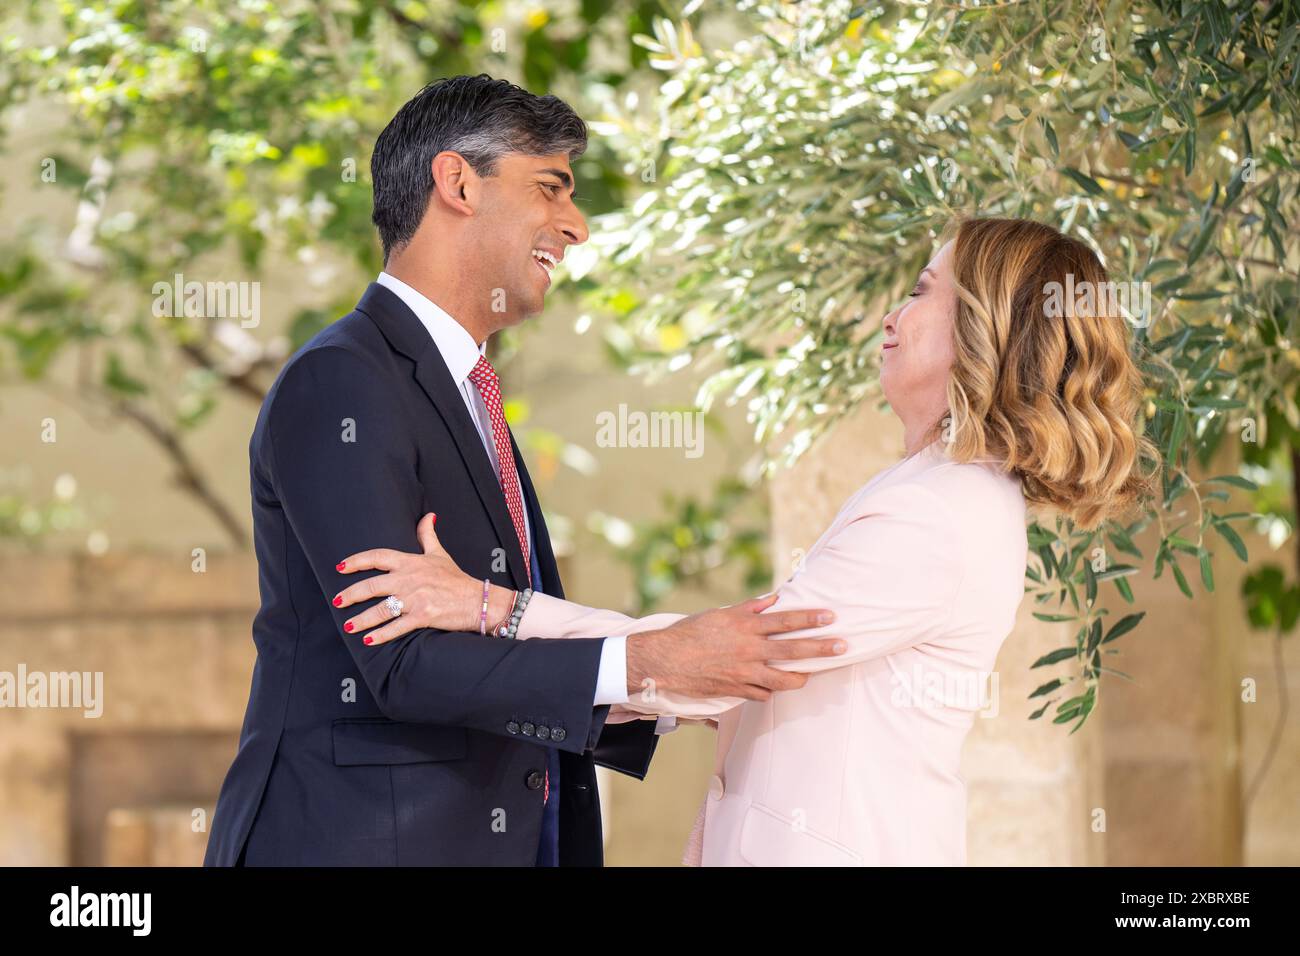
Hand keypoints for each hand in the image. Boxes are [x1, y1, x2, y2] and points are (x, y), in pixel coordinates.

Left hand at [334, 513, 512, 644]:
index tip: (340, 567)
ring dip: (362, 619)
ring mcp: (415, 598)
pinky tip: (368, 640)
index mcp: (411, 562)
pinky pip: (396, 627)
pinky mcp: (422, 616)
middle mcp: (410, 579)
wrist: (477, 600)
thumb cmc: (457, 579)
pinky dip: (381, 635)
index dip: (356, 561)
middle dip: (352, 594)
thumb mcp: (440, 554)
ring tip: (348, 626)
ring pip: (380, 609)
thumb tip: (429, 516)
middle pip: (372, 585)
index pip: (378, 556)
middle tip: (337, 601)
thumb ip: (428, 535)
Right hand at [625, 593, 844, 701]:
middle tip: (842, 646)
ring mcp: (744, 673)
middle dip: (821, 648)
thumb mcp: (720, 614)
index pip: (785, 621)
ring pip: (783, 679)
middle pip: (793, 650)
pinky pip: (763, 693)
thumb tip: (774, 599)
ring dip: (801, 677)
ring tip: (811, 674)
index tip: (831, 617)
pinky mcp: (737, 690)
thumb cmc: (690, 632)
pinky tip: (775, 686)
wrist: (664, 660)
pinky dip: (771, 689)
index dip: (810, 619)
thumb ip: (749, 608)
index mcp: (745, 626)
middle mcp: (749, 649)